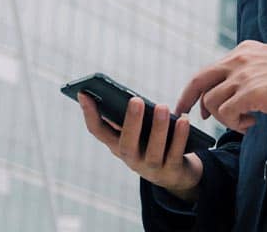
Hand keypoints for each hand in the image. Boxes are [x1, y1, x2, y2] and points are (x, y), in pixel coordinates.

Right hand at [78, 93, 203, 200]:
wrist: (177, 175)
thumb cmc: (154, 143)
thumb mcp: (140, 131)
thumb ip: (133, 116)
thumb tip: (128, 94)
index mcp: (118, 145)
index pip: (97, 131)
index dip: (89, 114)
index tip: (83, 93)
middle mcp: (131, 159)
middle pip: (126, 144)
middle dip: (131, 122)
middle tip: (136, 99)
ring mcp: (151, 168)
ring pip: (153, 150)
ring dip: (158, 128)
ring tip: (162, 106)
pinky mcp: (171, 172)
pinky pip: (175, 153)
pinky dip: (179, 136)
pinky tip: (183, 120)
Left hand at [175, 40, 266, 132]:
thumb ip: (248, 70)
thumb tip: (231, 90)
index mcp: (242, 51)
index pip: (207, 70)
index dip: (193, 89)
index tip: (188, 104)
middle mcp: (239, 59)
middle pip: (199, 81)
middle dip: (189, 101)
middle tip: (194, 117)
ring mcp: (244, 75)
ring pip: (212, 102)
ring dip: (225, 119)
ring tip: (246, 121)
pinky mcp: (252, 92)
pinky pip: (227, 113)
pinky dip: (236, 123)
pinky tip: (252, 122)